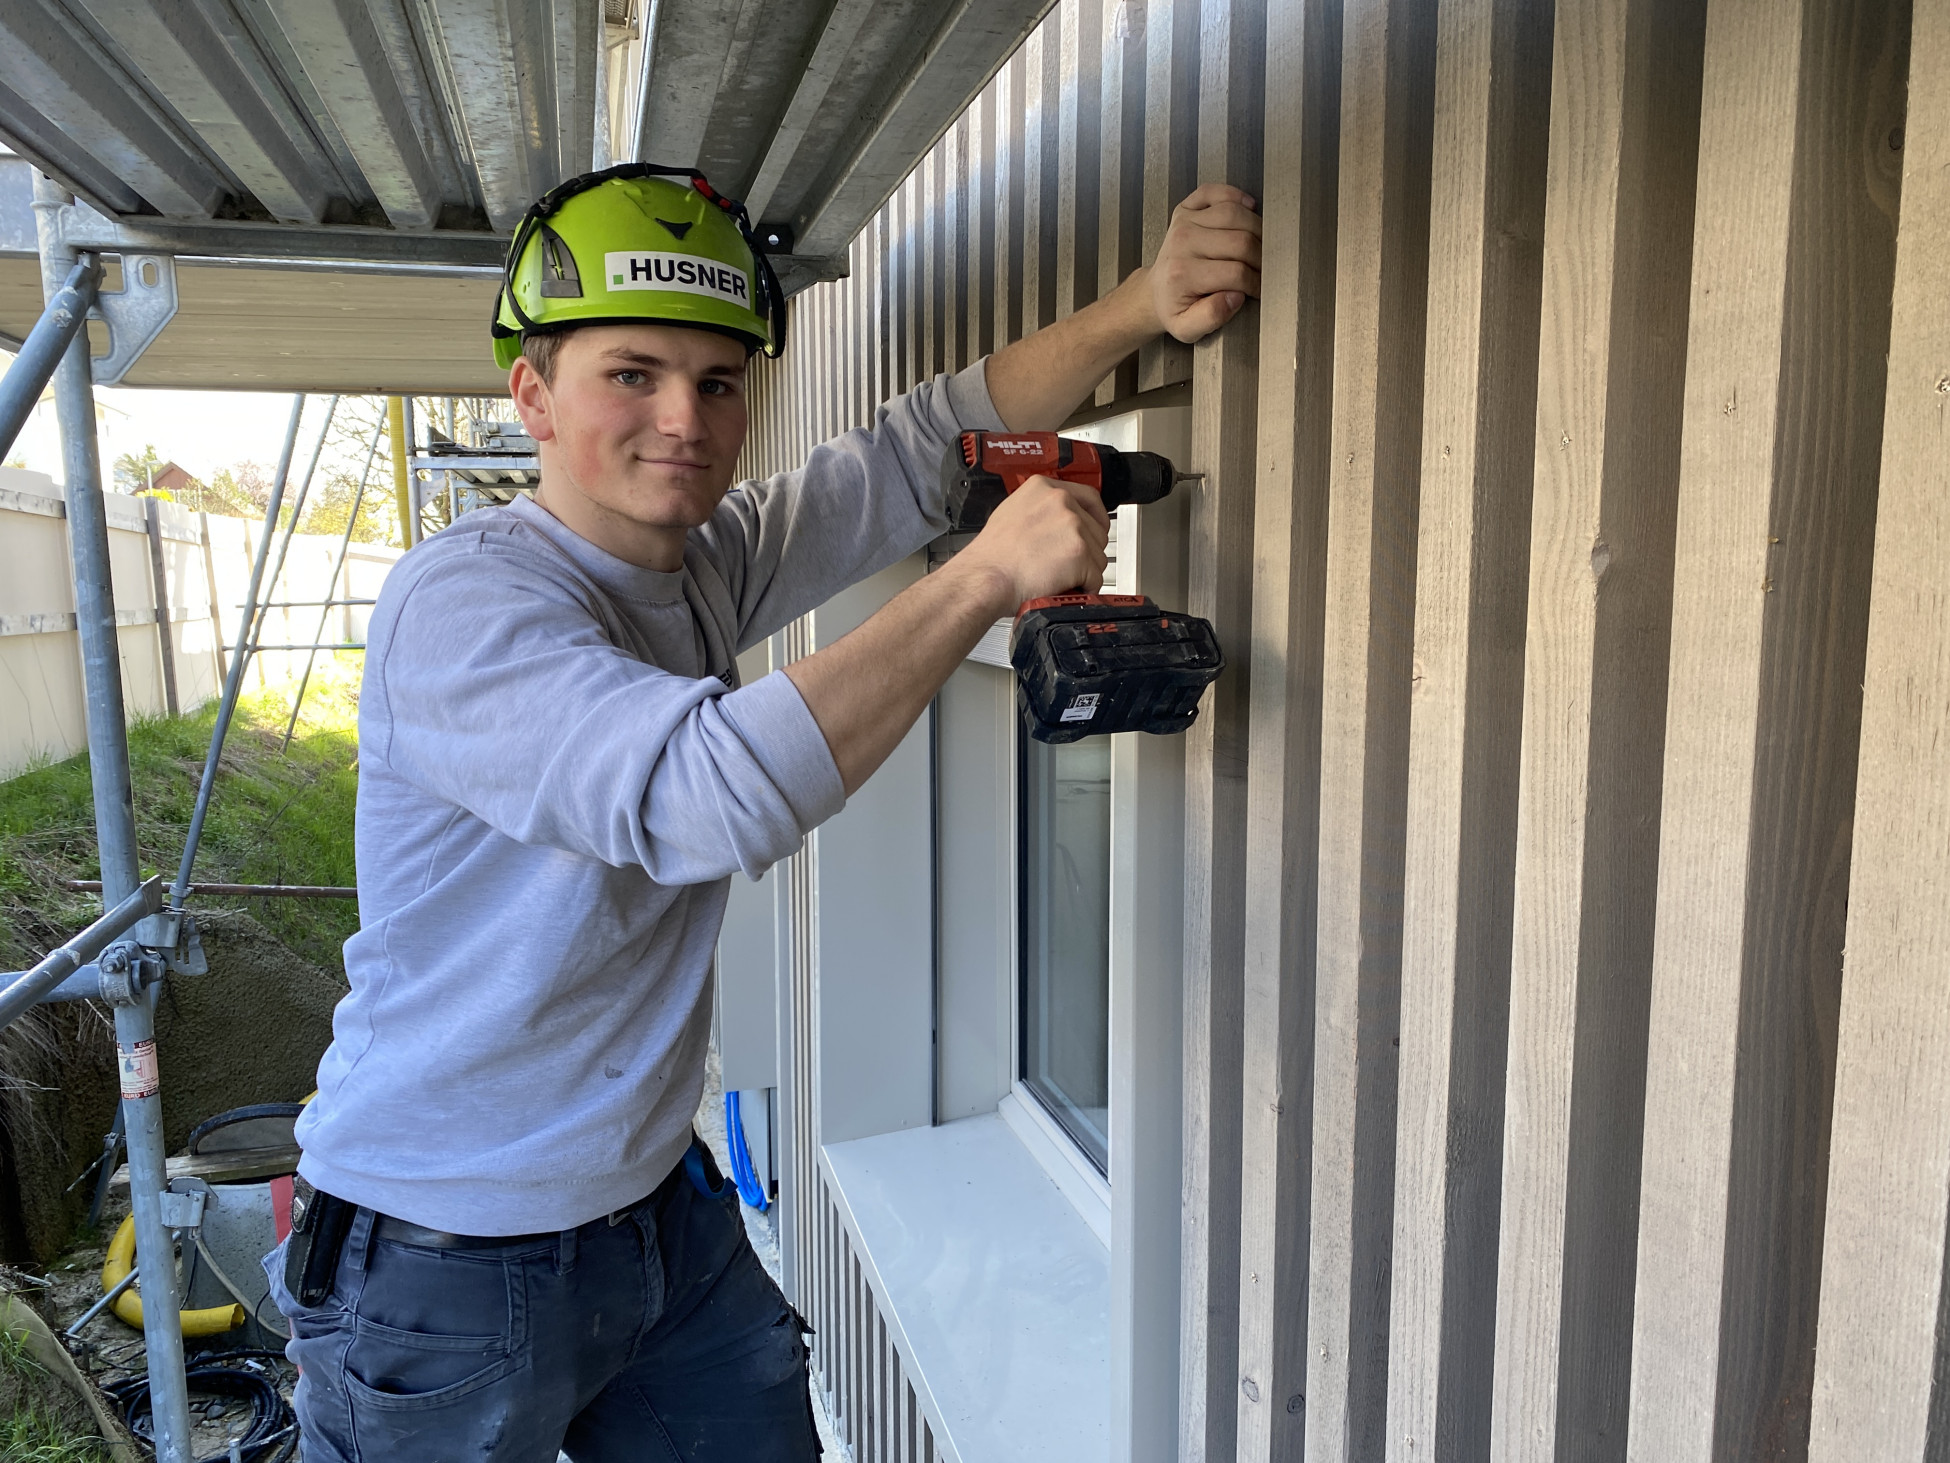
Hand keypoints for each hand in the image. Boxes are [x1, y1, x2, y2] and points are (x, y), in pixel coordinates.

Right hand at [948, 475, 1110, 613]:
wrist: (985, 579)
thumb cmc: (993, 557)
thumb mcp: (1012, 512)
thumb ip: (1040, 509)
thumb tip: (1057, 519)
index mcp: (1044, 488)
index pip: (1089, 497)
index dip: (1094, 519)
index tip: (1092, 530)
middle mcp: (1061, 501)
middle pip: (1097, 530)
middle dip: (1086, 551)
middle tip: (1064, 564)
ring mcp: (1072, 526)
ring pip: (1098, 555)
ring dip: (1084, 572)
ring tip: (1056, 576)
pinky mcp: (1079, 552)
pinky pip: (1096, 577)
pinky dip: (1083, 588)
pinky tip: (1061, 586)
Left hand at [1148, 183, 1261, 342]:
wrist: (1155, 291)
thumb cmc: (1175, 308)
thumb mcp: (1187, 328)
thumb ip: (1212, 317)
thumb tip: (1236, 296)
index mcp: (1182, 274)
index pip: (1236, 273)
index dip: (1256, 283)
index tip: (1259, 290)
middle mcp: (1182, 242)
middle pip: (1241, 241)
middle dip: (1260, 259)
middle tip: (1262, 270)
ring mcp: (1184, 222)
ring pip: (1235, 214)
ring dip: (1256, 230)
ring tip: (1258, 248)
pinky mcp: (1186, 208)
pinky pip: (1216, 191)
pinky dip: (1237, 196)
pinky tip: (1248, 210)